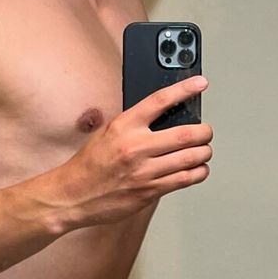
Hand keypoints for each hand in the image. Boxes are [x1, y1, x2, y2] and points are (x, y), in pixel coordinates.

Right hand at [51, 77, 211, 228]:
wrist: (72, 195)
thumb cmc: (90, 164)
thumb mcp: (108, 132)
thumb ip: (135, 123)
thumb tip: (168, 115)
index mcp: (124, 126)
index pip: (160, 100)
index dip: (185, 89)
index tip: (200, 83)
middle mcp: (136, 147)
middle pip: (186, 134)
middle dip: (204, 132)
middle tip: (206, 131)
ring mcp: (144, 171)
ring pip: (191, 158)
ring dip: (204, 153)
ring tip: (203, 150)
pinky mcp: (149, 191)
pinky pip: (185, 180)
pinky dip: (198, 172)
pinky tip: (197, 169)